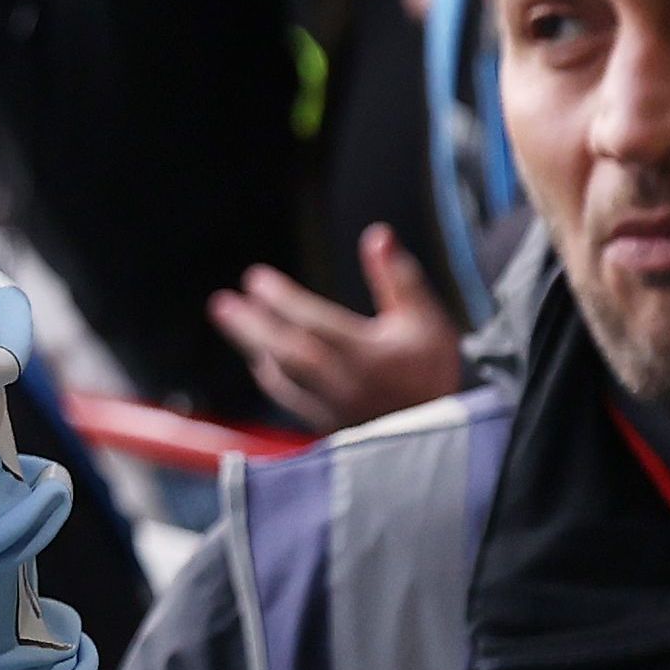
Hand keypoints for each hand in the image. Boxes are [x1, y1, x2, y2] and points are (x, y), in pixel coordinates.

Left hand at [208, 228, 465, 432]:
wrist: (447, 434)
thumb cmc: (433, 370)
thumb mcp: (426, 320)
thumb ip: (399, 278)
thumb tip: (378, 235)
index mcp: (369, 356)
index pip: (314, 322)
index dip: (282, 299)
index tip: (256, 278)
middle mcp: (346, 384)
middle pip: (286, 353)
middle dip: (251, 326)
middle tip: (222, 303)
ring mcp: (334, 409)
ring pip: (283, 378)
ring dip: (256, 348)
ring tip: (235, 319)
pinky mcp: (330, 426)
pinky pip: (290, 399)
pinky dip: (272, 376)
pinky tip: (262, 359)